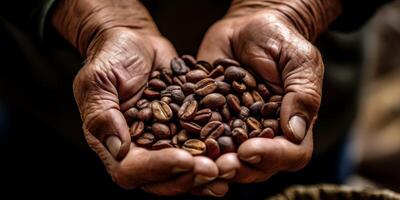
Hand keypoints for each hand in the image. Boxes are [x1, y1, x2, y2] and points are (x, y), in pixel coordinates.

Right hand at [52, 0, 226, 195]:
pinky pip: (199, 148)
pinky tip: (236, 154)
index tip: (184, 159)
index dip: (158, 168)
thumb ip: (102, 114)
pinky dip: (217, 154)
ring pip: (184, 171)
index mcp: (112, 143)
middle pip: (162, 179)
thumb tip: (118, 148)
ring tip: (230, 168)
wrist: (134, 42)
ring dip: (206, 174)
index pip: (132, 169)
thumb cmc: (111, 57)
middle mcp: (139, 150)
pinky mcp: (184, 131)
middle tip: (214, 169)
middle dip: (188, 176)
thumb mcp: (98, 81)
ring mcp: (163, 142)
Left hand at [198, 0, 340, 182]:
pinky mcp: (211, 120)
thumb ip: (302, 94)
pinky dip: (191, 145)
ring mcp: (236, 129)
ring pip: (228, 158)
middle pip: (257, 166)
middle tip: (219, 164)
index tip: (249, 150)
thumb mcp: (299, 61)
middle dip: (238, 167)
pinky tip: (177, 145)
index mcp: (291, 123)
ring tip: (197, 162)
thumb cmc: (279, 39)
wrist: (247, 26)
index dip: (271, 156)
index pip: (291, 153)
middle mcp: (264, 133)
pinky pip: (201, 138)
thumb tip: (294, 132)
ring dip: (212, 163)